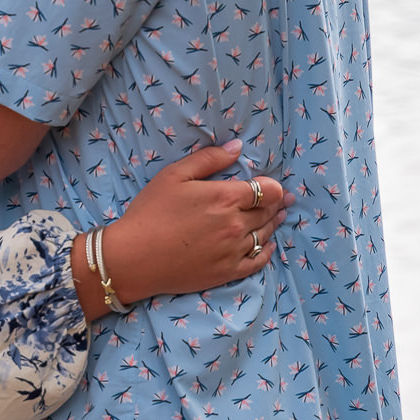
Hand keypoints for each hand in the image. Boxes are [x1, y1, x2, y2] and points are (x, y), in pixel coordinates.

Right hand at [98, 140, 290, 304]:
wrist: (135, 257)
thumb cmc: (150, 211)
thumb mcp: (173, 175)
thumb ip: (208, 159)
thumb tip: (238, 147)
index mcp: (225, 198)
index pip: (269, 191)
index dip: (273, 187)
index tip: (270, 186)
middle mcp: (237, 225)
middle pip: (269, 212)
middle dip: (277, 204)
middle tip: (285, 200)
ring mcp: (235, 251)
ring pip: (265, 235)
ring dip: (274, 224)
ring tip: (279, 217)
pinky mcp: (229, 272)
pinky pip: (258, 261)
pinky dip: (267, 251)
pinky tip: (267, 245)